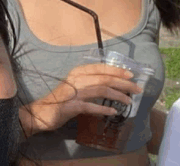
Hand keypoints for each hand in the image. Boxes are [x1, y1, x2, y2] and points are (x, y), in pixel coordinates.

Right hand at [26, 63, 141, 133]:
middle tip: (137, 88)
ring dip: (117, 95)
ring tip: (129, 101)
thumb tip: (113, 83)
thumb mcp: (77, 85)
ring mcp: (74, 92)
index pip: (101, 68)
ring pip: (100, 90)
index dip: (117, 70)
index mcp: (79, 71)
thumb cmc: (62, 98)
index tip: (131, 75)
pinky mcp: (71, 106)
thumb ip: (91, 82)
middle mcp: (77, 78)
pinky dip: (102, 109)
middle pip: (104, 78)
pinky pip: (90, 107)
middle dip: (123, 83)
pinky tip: (112, 112)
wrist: (42, 111)